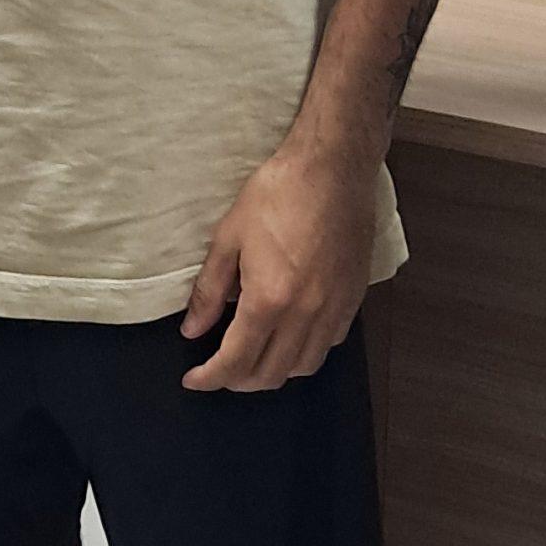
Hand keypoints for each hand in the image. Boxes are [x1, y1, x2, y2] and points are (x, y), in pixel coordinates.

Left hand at [181, 140, 378, 392]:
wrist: (333, 166)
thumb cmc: (277, 193)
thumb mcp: (229, 236)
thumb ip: (209, 289)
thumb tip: (191, 329)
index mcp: (269, 299)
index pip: (235, 362)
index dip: (209, 378)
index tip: (193, 379)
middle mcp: (305, 313)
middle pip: (270, 374)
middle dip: (238, 380)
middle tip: (219, 367)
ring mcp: (334, 308)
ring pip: (304, 366)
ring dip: (275, 371)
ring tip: (255, 356)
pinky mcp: (354, 296)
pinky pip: (330, 343)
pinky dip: (306, 350)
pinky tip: (292, 333)